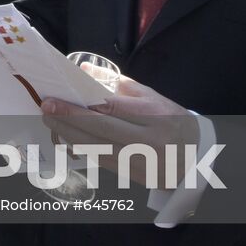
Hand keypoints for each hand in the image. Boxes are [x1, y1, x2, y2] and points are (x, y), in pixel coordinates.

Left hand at [40, 76, 198, 185]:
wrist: (199, 158)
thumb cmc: (173, 121)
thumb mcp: (152, 97)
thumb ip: (118, 83)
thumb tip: (84, 69)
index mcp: (153, 116)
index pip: (110, 109)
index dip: (79, 105)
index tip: (56, 98)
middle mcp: (147, 140)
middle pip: (99, 130)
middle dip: (67, 119)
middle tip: (46, 109)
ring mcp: (141, 161)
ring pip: (96, 149)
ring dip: (69, 136)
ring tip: (51, 123)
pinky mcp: (135, 176)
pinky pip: (102, 162)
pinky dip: (82, 150)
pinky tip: (68, 140)